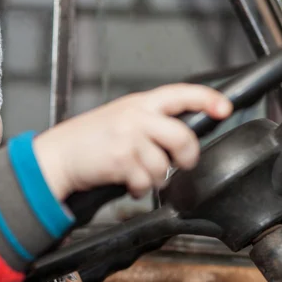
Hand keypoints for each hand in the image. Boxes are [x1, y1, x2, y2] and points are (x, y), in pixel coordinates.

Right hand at [34, 84, 231, 199]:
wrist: (57, 155)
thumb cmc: (86, 139)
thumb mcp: (119, 117)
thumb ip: (148, 120)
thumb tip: (179, 133)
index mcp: (138, 103)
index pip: (180, 93)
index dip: (207, 99)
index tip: (224, 108)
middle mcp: (135, 116)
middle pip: (183, 135)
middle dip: (187, 155)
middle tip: (182, 162)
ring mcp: (128, 137)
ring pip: (164, 165)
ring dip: (153, 177)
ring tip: (136, 174)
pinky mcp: (121, 159)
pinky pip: (145, 181)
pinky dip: (138, 188)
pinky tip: (127, 183)